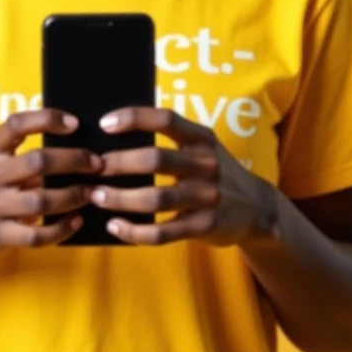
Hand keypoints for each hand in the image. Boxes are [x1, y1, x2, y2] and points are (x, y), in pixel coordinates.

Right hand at [0, 109, 100, 258]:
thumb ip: (22, 149)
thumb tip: (76, 142)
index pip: (16, 124)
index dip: (47, 119)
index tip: (75, 124)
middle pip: (38, 162)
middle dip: (74, 161)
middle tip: (97, 164)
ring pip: (41, 200)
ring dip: (73, 195)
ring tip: (92, 192)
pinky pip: (37, 235)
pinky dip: (62, 228)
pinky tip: (77, 220)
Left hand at [91, 107, 274, 245]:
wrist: (257, 208)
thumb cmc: (213, 172)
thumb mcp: (203, 147)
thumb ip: (171, 140)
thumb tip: (114, 135)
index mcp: (202, 138)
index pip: (166, 119)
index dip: (134, 118)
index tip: (105, 124)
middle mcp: (206, 164)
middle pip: (156, 159)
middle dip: (119, 163)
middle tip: (93, 168)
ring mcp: (207, 197)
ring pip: (156, 198)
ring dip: (121, 198)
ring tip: (96, 197)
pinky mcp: (205, 226)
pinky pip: (163, 232)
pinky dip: (134, 231)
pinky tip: (114, 226)